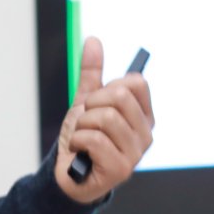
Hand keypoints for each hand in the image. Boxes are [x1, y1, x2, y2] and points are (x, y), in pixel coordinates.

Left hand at [55, 37, 153, 204]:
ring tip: (81, 137)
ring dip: (81, 125)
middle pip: (118, 96)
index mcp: (143, 116)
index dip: (108, 87)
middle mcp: (146, 134)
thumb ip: (92, 73)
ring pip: (104, 117)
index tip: (98, 103)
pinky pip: (94, 139)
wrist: (67, 173)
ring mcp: (136, 153)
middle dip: (91, 105)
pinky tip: (79, 151)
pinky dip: (77, 141)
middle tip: (86, 122)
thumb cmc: (82, 139)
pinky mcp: (121, 169)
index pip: (136, 82)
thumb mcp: (86, 102)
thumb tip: (93, 40)